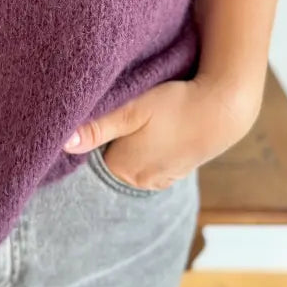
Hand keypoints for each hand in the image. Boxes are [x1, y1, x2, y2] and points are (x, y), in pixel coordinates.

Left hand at [62, 75, 260, 190]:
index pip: (91, 155)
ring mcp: (160, 180)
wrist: (223, 109)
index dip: (93, 133)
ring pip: (133, 160)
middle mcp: (139, 182)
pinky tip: (158, 130)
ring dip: (133, 143)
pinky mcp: (176, 173)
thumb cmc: (175, 105)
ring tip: (143, 120)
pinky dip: (151, 149)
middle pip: (111, 159)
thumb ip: (97, 127)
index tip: (100, 113)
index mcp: (123, 169)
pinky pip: (152, 162)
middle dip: (112, 139)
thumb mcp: (132, 110)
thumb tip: (63, 144)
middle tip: (123, 112)